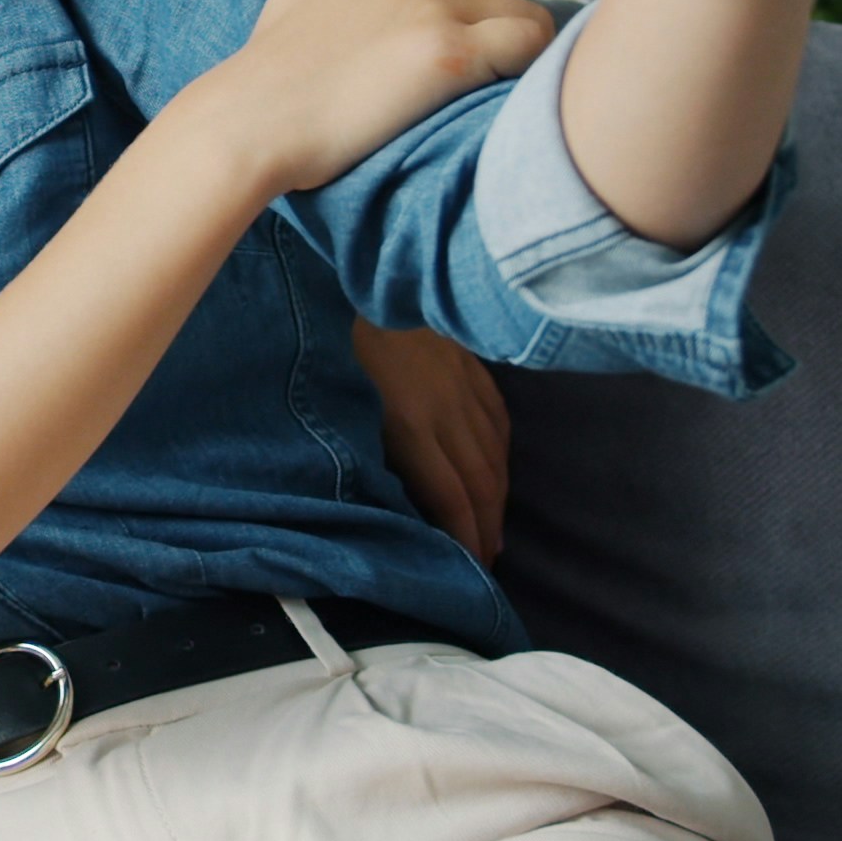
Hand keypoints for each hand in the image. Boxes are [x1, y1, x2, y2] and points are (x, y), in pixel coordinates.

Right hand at [188, 0, 554, 197]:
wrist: (250, 121)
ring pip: (519, 14)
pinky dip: (531, 66)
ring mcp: (431, 5)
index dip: (454, 24)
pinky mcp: (449, 50)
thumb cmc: (265, 81)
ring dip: (514, 54)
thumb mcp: (294, 0)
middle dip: (486, 36)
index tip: (445, 65)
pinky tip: (513, 97)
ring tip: (496, 99)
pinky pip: (530, 40)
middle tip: (473, 90)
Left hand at [353, 322, 507, 562]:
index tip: (471, 569)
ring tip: (495, 530)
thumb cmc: (340, 341)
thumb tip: (392, 499)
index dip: (465, 536)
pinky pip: (498, 418)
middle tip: (488, 562)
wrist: (369, 271)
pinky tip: (498, 470)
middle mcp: (448, 410)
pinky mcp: (472, 364)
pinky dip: (501, 451)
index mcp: (412, 424)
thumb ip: (371, 451)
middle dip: (486, 527)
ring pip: (495, 453)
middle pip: (481, 482)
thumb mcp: (346, 404)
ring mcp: (465, 386)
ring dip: (498, 497)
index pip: (451, 495)